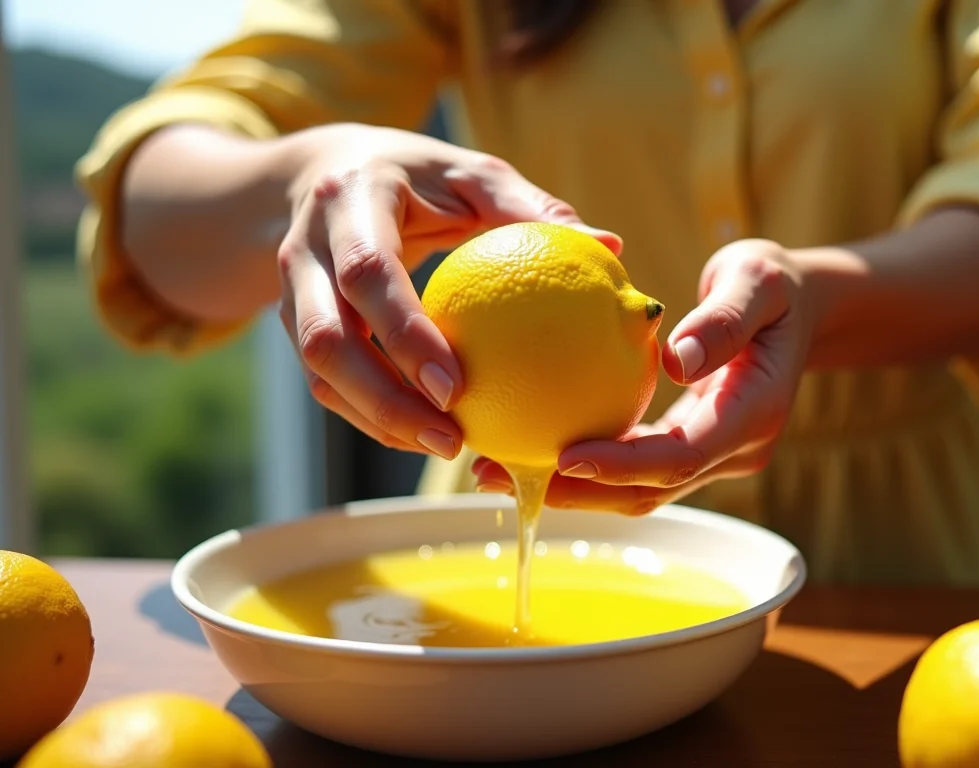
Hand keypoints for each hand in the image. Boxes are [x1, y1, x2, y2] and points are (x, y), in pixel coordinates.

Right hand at [275, 123, 620, 457]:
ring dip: (375, 418)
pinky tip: (422, 433)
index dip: (407, 334)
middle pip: (325, 338)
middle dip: (384, 399)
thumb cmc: (421, 177)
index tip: (459, 386)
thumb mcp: (472, 175)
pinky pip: (323, 381)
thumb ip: (529, 209)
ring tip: (443, 447)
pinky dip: (368, 413)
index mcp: (351, 199)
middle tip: (451, 440)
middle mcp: (305, 246)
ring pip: (318, 369)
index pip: (368, 273)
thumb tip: (610, 245)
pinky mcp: (291, 321)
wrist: (323, 171)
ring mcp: (289, 288)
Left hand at [472, 238, 810, 514]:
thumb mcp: (758, 279)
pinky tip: (527, 443)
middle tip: (497, 473)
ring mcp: (712, 456)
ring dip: (569, 489)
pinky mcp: (689, 449)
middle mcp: (734, 450)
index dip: (623, 465)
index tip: (564, 456)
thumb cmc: (774, 284)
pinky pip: (632, 467)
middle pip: (650, 490)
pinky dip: (584, 465)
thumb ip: (724, 319)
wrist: (800, 311)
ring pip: (636, 491)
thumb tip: (676, 359)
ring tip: (492, 470)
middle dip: (576, 492)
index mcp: (752, 415)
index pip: (681, 455)